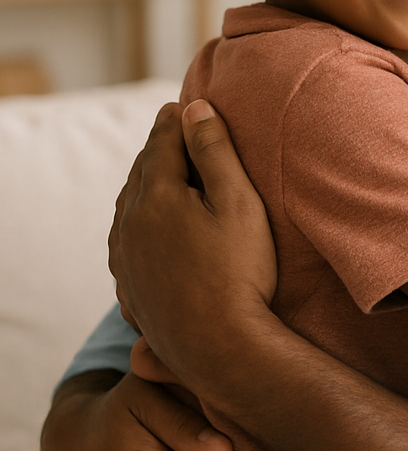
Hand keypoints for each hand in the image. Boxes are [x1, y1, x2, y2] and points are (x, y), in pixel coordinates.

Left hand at [109, 100, 277, 387]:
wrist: (220, 347)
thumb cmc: (240, 270)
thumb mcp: (238, 202)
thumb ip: (215, 151)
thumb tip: (195, 108)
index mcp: (156, 197)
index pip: (164, 143)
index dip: (177, 119)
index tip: (183, 103)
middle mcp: (130, 225)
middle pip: (141, 171)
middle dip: (159, 146)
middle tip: (173, 127)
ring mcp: (125, 259)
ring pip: (128, 204)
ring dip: (145, 180)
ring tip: (162, 168)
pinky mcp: (129, 286)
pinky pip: (126, 237)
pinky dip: (138, 216)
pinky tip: (149, 223)